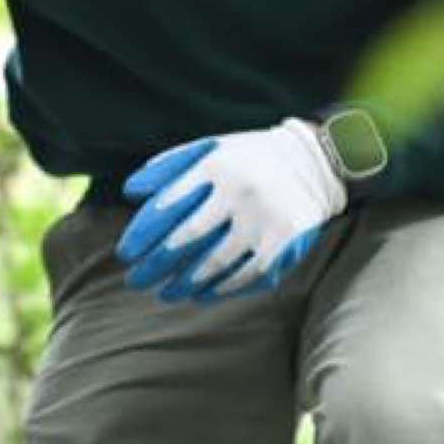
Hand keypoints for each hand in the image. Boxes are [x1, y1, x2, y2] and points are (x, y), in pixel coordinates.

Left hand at [113, 119, 348, 304]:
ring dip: (184, 283)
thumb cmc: (251, 158)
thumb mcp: (212, 149)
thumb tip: (131, 193)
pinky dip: (221, 288)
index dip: (142, 234)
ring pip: (215, 262)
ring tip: (166, 293)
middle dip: (156, 264)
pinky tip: (202, 295)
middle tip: (137, 281)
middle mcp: (238, 192)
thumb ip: (170, 166)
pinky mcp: (283, 240)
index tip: (126, 253)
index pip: (167, 206)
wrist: (316, 162)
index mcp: (215, 167)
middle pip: (186, 238)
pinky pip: (246, 273)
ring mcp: (263, 218)